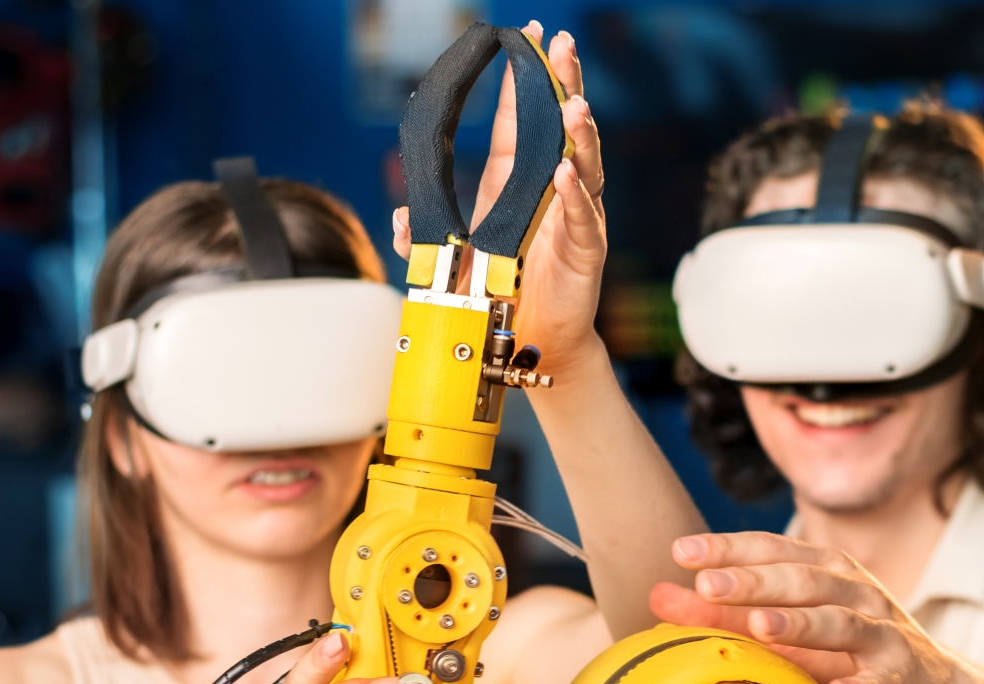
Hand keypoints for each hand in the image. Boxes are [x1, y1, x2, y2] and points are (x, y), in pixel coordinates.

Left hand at [392, 22, 606, 376]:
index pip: (522, 120)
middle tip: (562, 47)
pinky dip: (575, 195)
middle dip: (563, 84)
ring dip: (579, 133)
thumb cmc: (502, 297)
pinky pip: (582, 216)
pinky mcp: (585, 250)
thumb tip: (399, 220)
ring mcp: (573, 217)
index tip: (527, 38)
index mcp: (518, 183)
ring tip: (573, 105)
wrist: (531, 346)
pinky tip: (566, 171)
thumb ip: (424, 241)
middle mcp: (552, 191)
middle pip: (560, 127)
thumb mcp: (453, 264)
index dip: (525, 80)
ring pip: (582, 164)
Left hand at [649, 533, 958, 683]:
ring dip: (800, 623)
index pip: (771, 549)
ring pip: (839, 622)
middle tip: (708, 584)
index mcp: (824, 570)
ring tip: (760, 627)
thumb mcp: (785, 626)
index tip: (682, 551)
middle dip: (753, 581)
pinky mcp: (901, 674)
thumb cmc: (846, 650)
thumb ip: (725, 612)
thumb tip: (658, 596)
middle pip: (801, 579)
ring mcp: (881, 631)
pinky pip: (879, 680)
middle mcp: (854, 591)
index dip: (728, 548)